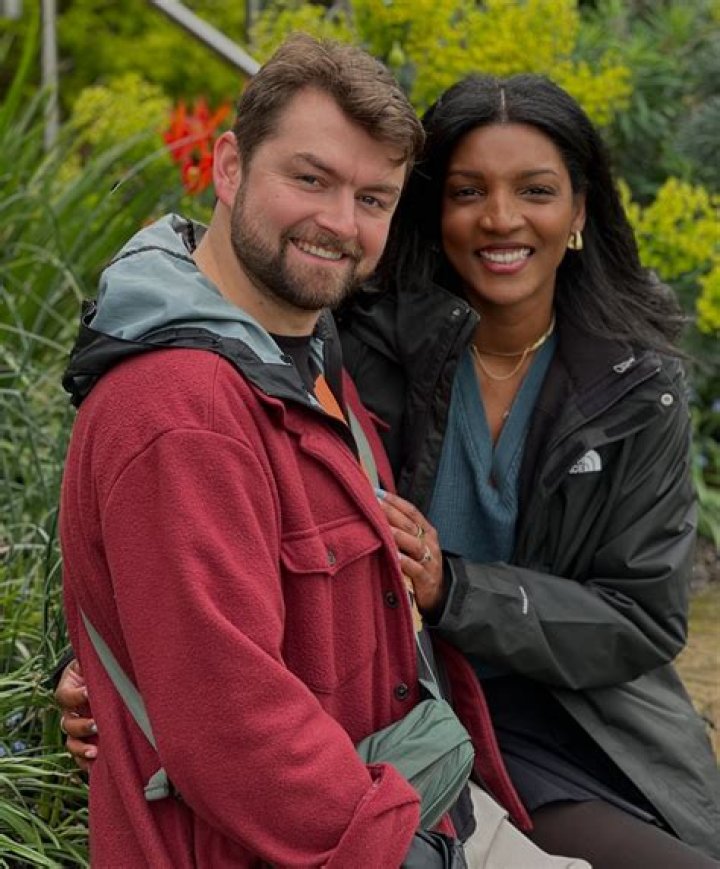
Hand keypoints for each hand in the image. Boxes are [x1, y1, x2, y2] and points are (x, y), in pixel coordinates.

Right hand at [55, 659, 97, 770]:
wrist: (107, 676)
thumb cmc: (102, 666)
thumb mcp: (96, 661)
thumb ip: (98, 662)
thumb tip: (110, 650)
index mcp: (70, 689)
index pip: (65, 695)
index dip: (75, 695)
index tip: (88, 691)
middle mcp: (71, 711)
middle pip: (68, 723)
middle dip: (81, 725)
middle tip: (96, 724)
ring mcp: (78, 727)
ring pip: (71, 742)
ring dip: (81, 748)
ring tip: (95, 751)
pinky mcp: (86, 740)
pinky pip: (79, 756)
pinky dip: (85, 762)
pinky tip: (95, 767)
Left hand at [376, 490, 444, 614]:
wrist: (437, 594)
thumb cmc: (419, 564)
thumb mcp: (414, 544)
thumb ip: (400, 529)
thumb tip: (377, 510)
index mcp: (427, 531)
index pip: (411, 511)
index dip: (395, 501)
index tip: (377, 492)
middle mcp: (430, 543)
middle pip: (410, 525)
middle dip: (391, 513)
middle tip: (373, 504)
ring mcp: (430, 561)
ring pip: (415, 545)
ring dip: (398, 536)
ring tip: (383, 528)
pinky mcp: (427, 580)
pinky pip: (416, 569)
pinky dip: (405, 562)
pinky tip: (394, 556)